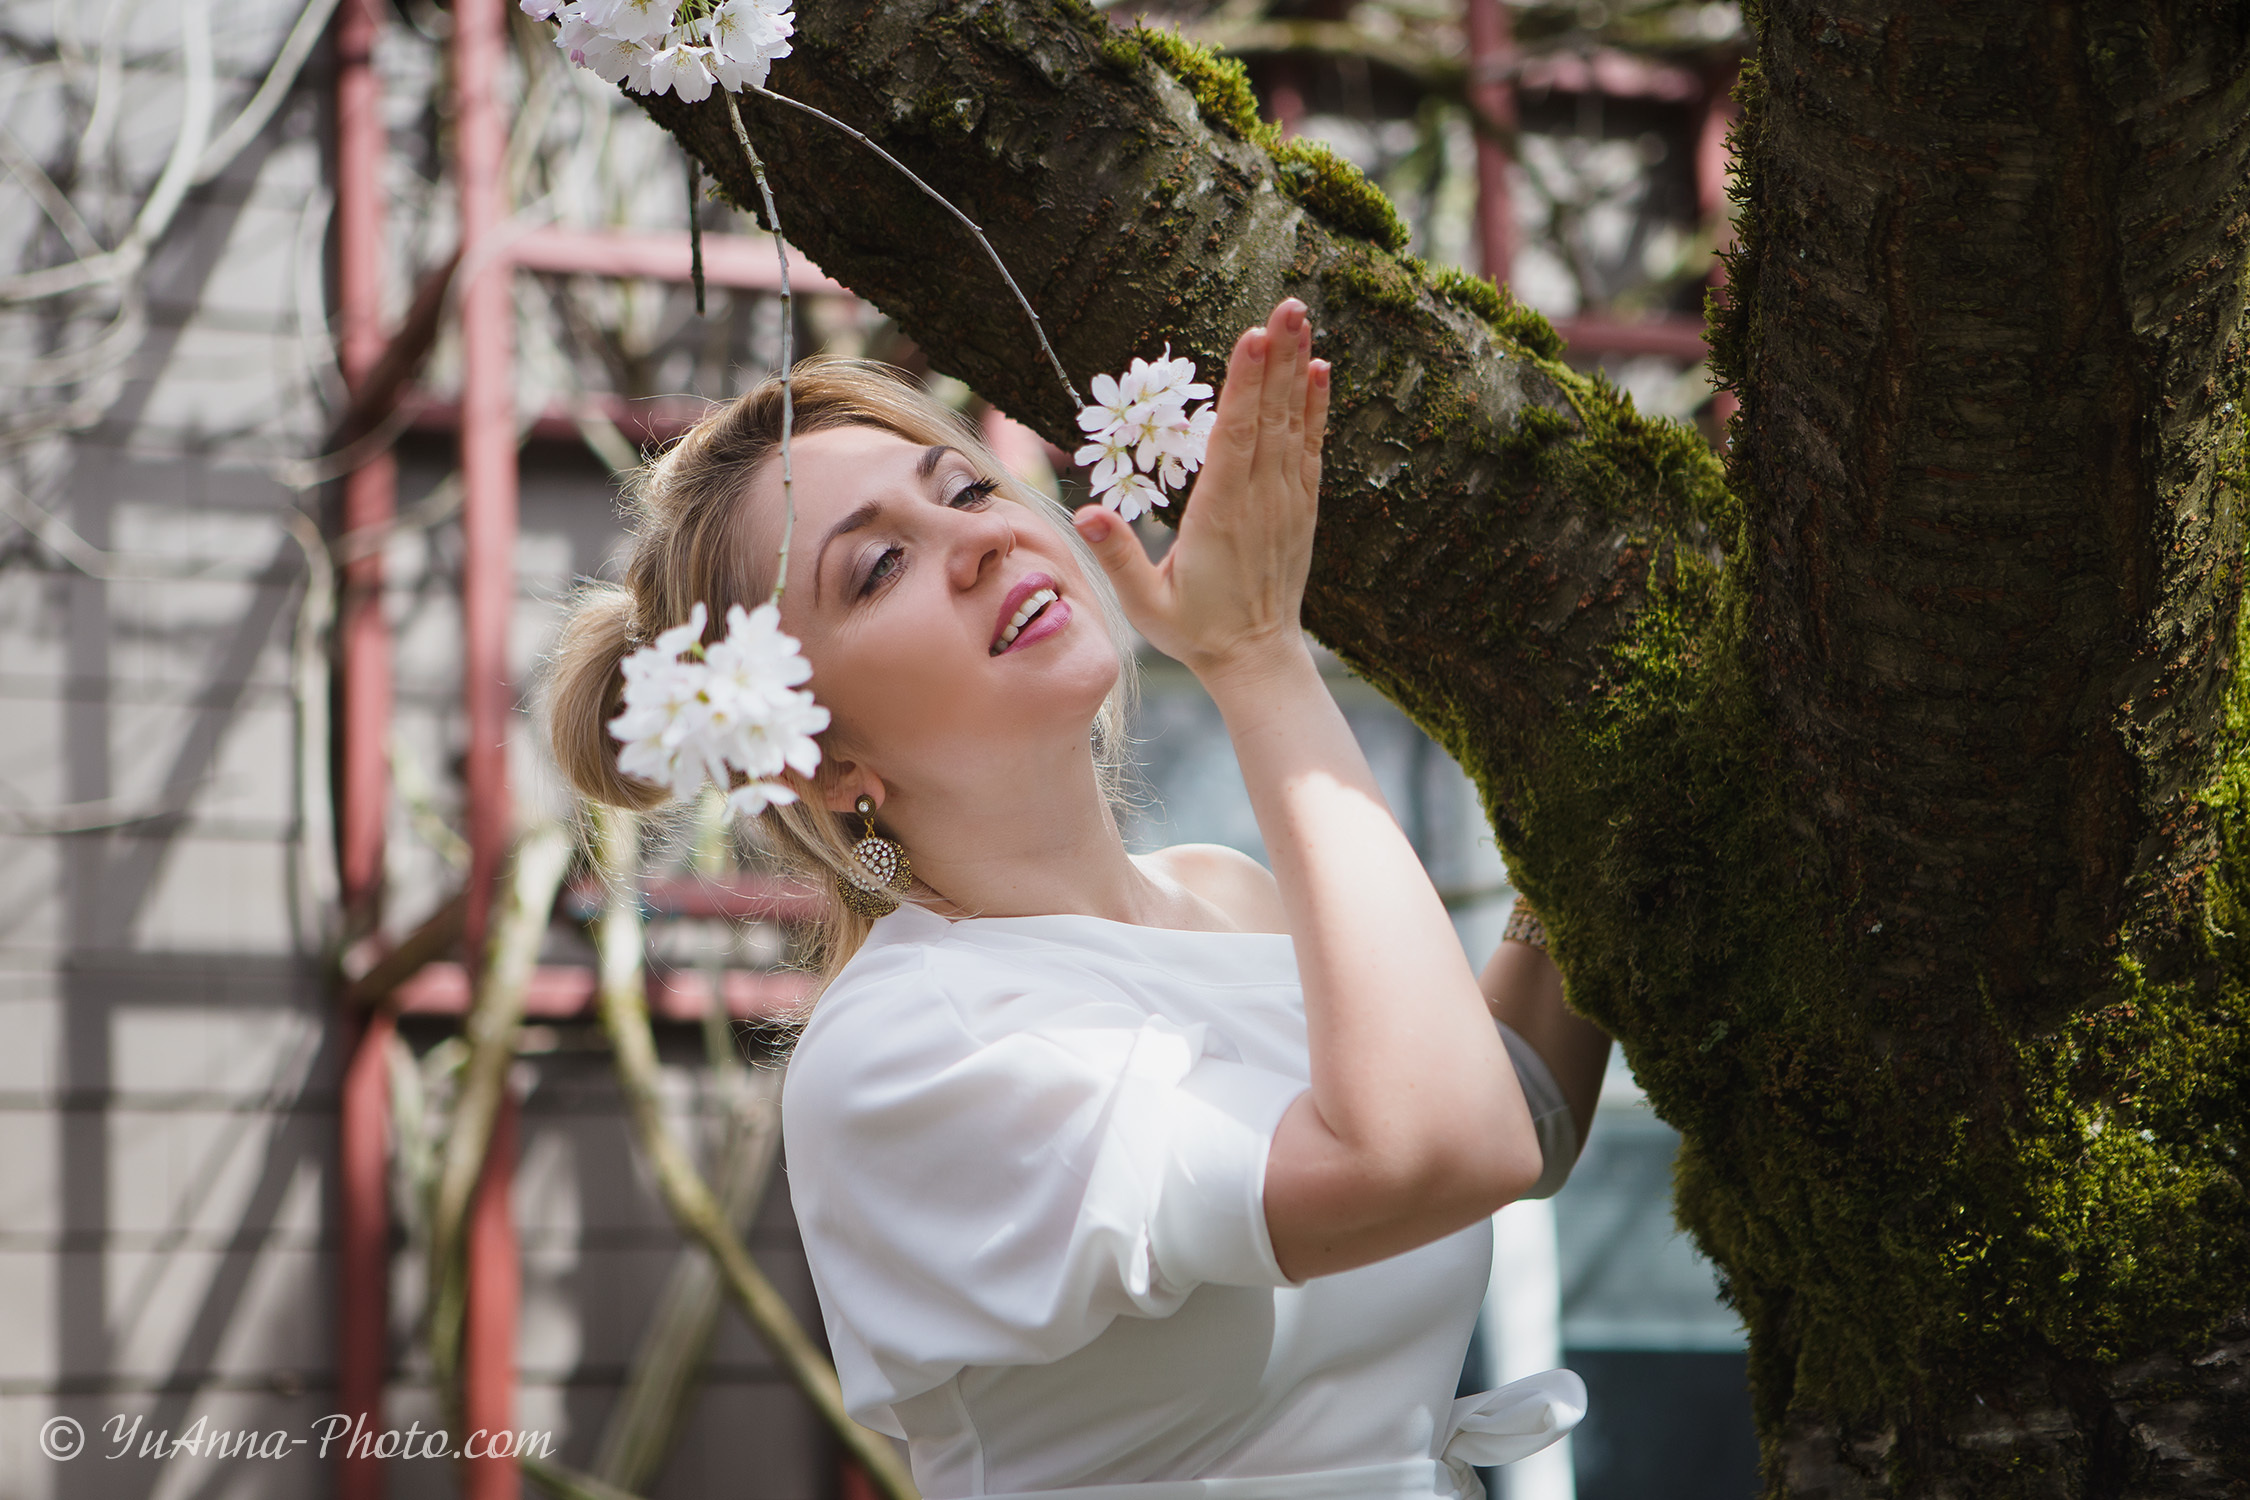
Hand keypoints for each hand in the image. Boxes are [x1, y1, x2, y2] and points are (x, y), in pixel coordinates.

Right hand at [1073, 298, 1329, 687]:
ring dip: (1296, 367)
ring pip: (1293, 423)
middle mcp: (1260, 501)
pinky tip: (1318, 370)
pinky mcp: (1301, 507)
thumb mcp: (1145, 604)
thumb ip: (1116, 557)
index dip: (1245, 385)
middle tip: (1287, 302)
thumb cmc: (1194, 631)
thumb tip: (1083, 515)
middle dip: (1277, 357)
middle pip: (1270, 417)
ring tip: (1300, 315)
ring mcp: (1286, 502)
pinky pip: (1311, 447)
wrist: (1256, 658)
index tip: (1252, 336)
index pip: (1236, 439)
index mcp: (1220, 517)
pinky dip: (1315, 407)